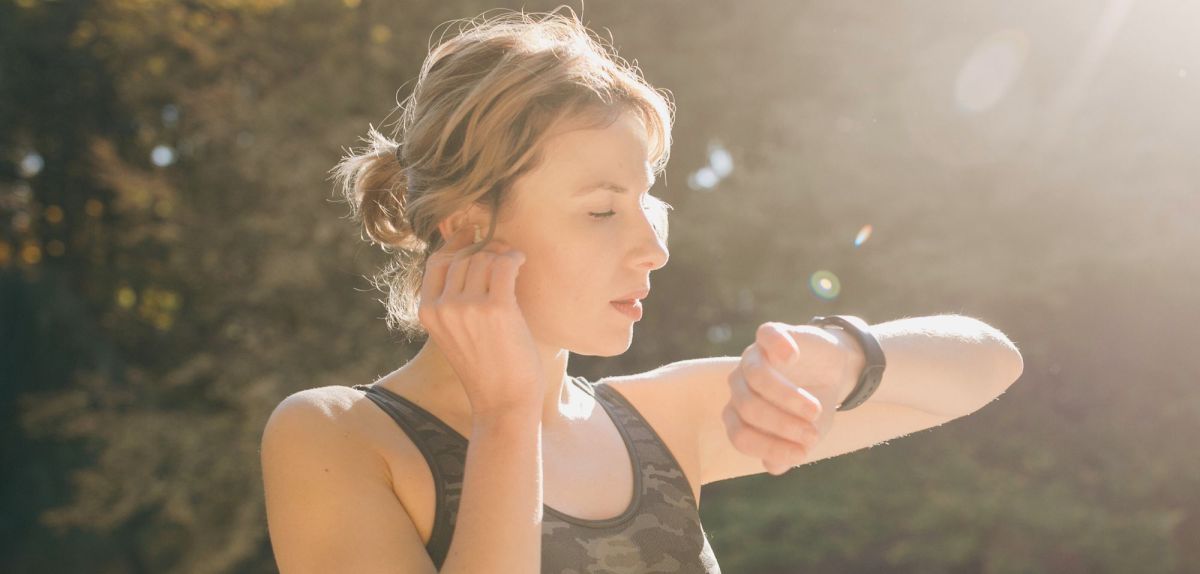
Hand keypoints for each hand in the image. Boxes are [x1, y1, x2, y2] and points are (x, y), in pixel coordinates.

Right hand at [417, 226, 543, 418]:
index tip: (473, 234)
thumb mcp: (455, 333)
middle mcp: (443, 307)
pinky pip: (504, 265)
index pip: (437, 261)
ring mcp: (468, 307)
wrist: (504, 402)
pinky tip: (521, 262)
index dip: (456, 242)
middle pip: (464, 257)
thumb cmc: (487, 368)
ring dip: (502, 254)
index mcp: (428, 312)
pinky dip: (514, 258)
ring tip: (514, 262)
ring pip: (484, 258)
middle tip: (503, 252)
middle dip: (485, 249)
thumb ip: (454, 300)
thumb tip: (470, 254)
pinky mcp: (496, 308)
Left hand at [723, 322, 852, 474]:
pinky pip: (765, 335)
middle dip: (781, 425)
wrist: (833, 371)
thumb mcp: (806, 436)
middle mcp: (740, 385)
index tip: (801, 453)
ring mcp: (753, 357)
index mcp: (740, 412)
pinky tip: (793, 358)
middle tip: (813, 435)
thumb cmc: (813, 408)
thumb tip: (774, 467)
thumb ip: (787, 453)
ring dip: (787, 398)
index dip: (769, 447)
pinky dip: (778, 346)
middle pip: (748, 407)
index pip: (740, 435)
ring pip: (757, 378)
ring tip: (815, 411)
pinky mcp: (771, 334)